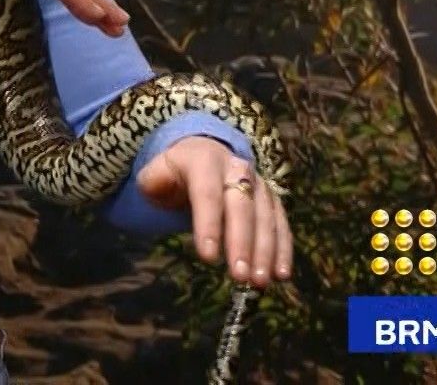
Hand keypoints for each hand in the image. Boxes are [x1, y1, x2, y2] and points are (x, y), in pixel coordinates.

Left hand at [134, 136, 292, 288]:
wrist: (204, 155)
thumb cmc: (176, 173)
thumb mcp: (157, 173)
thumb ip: (153, 181)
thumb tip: (158, 188)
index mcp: (205, 160)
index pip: (208, 193)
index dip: (209, 225)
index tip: (208, 257)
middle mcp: (237, 169)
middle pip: (242, 206)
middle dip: (242, 243)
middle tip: (239, 276)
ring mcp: (258, 184)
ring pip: (266, 217)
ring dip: (265, 251)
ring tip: (259, 282)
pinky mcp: (271, 200)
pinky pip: (281, 224)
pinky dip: (283, 249)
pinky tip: (281, 274)